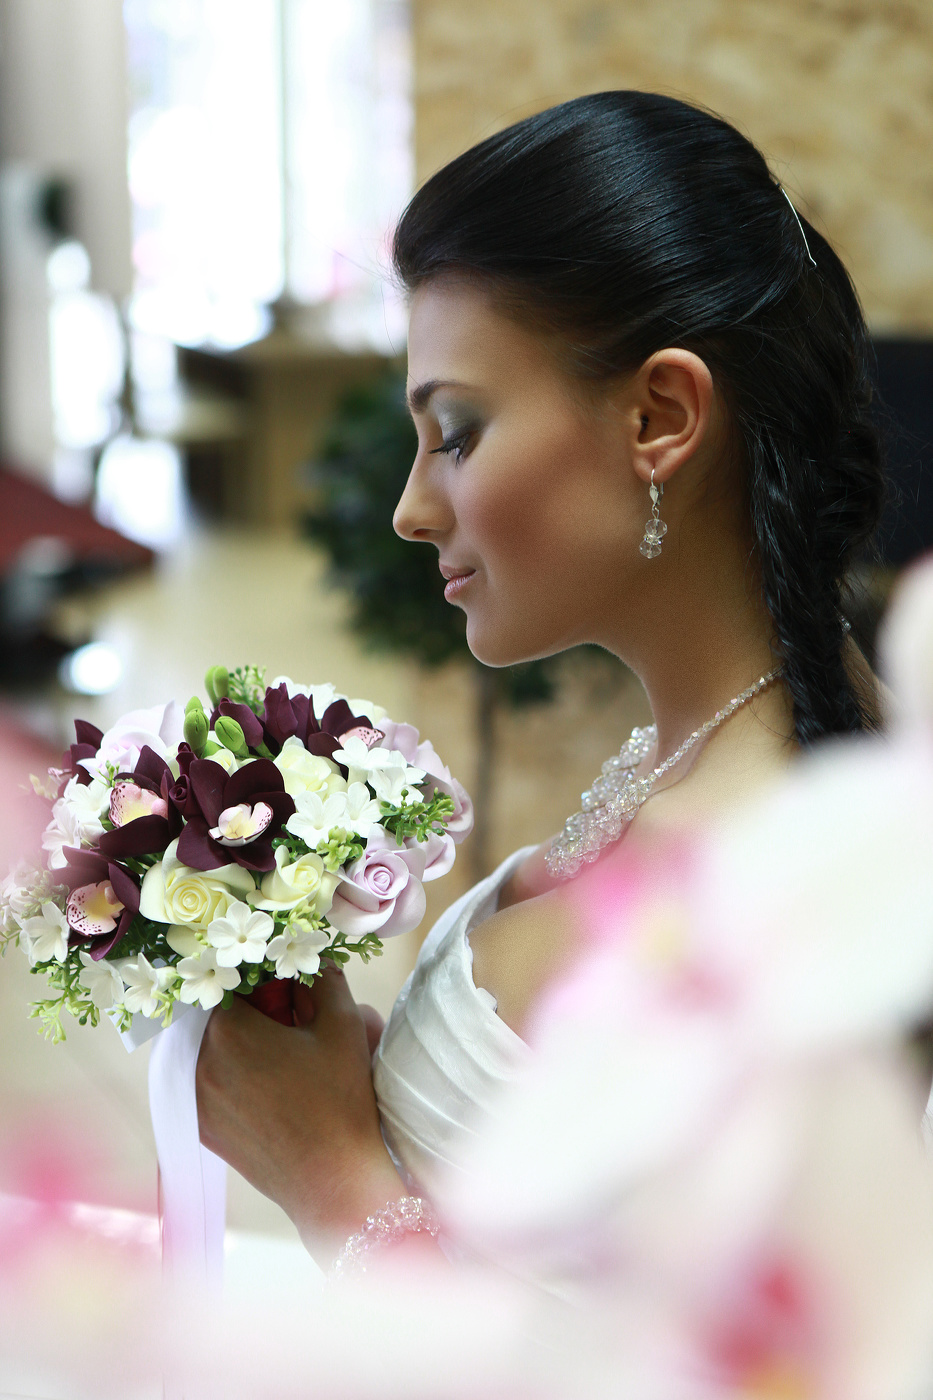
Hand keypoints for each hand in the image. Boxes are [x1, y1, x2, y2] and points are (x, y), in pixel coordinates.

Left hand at [196, 967, 401, 1263]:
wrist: (332, 1178)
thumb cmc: (340, 1099)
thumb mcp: (342, 1025)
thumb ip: (323, 977)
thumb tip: (310, 957)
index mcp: (229, 1031)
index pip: (228, 980)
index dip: (252, 976)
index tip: (277, 984)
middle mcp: (200, 1062)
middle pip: (211, 1014)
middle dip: (240, 1006)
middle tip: (276, 1015)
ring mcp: (196, 1099)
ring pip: (201, 1047)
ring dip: (228, 1038)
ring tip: (267, 1047)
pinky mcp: (200, 1127)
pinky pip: (201, 1081)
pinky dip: (221, 1070)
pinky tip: (257, 1078)